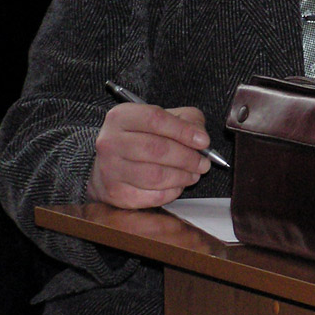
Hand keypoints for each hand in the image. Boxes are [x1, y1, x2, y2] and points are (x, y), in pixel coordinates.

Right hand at [86, 102, 212, 208]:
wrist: (110, 162)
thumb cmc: (142, 137)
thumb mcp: (163, 118)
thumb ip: (186, 120)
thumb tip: (201, 139)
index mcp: (122, 117)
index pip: (155, 120)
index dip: (184, 131)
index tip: (204, 141)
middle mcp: (110, 142)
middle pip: (156, 149)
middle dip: (187, 158)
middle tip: (204, 163)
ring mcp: (110, 169)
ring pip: (154, 176)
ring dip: (182, 177)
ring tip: (194, 174)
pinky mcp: (115, 193)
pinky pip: (150, 196)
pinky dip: (171, 192)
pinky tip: (178, 185)